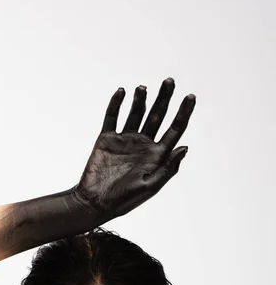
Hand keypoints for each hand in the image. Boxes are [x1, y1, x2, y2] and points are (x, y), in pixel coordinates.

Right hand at [73, 77, 195, 221]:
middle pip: (158, 116)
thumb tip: (184, 147)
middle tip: (169, 81)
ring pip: (137, 113)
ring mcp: (125, 140)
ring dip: (141, 100)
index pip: (175, 130)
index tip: (190, 97)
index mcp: (156, 156)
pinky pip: (112, 117)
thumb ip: (168, 168)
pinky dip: (116, 104)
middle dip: (164, 98)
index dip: (183, 113)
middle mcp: (143, 145)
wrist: (95, 203)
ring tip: (143, 88)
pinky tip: (122, 92)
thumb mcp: (150, 186)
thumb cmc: (124, 200)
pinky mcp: (107, 139)